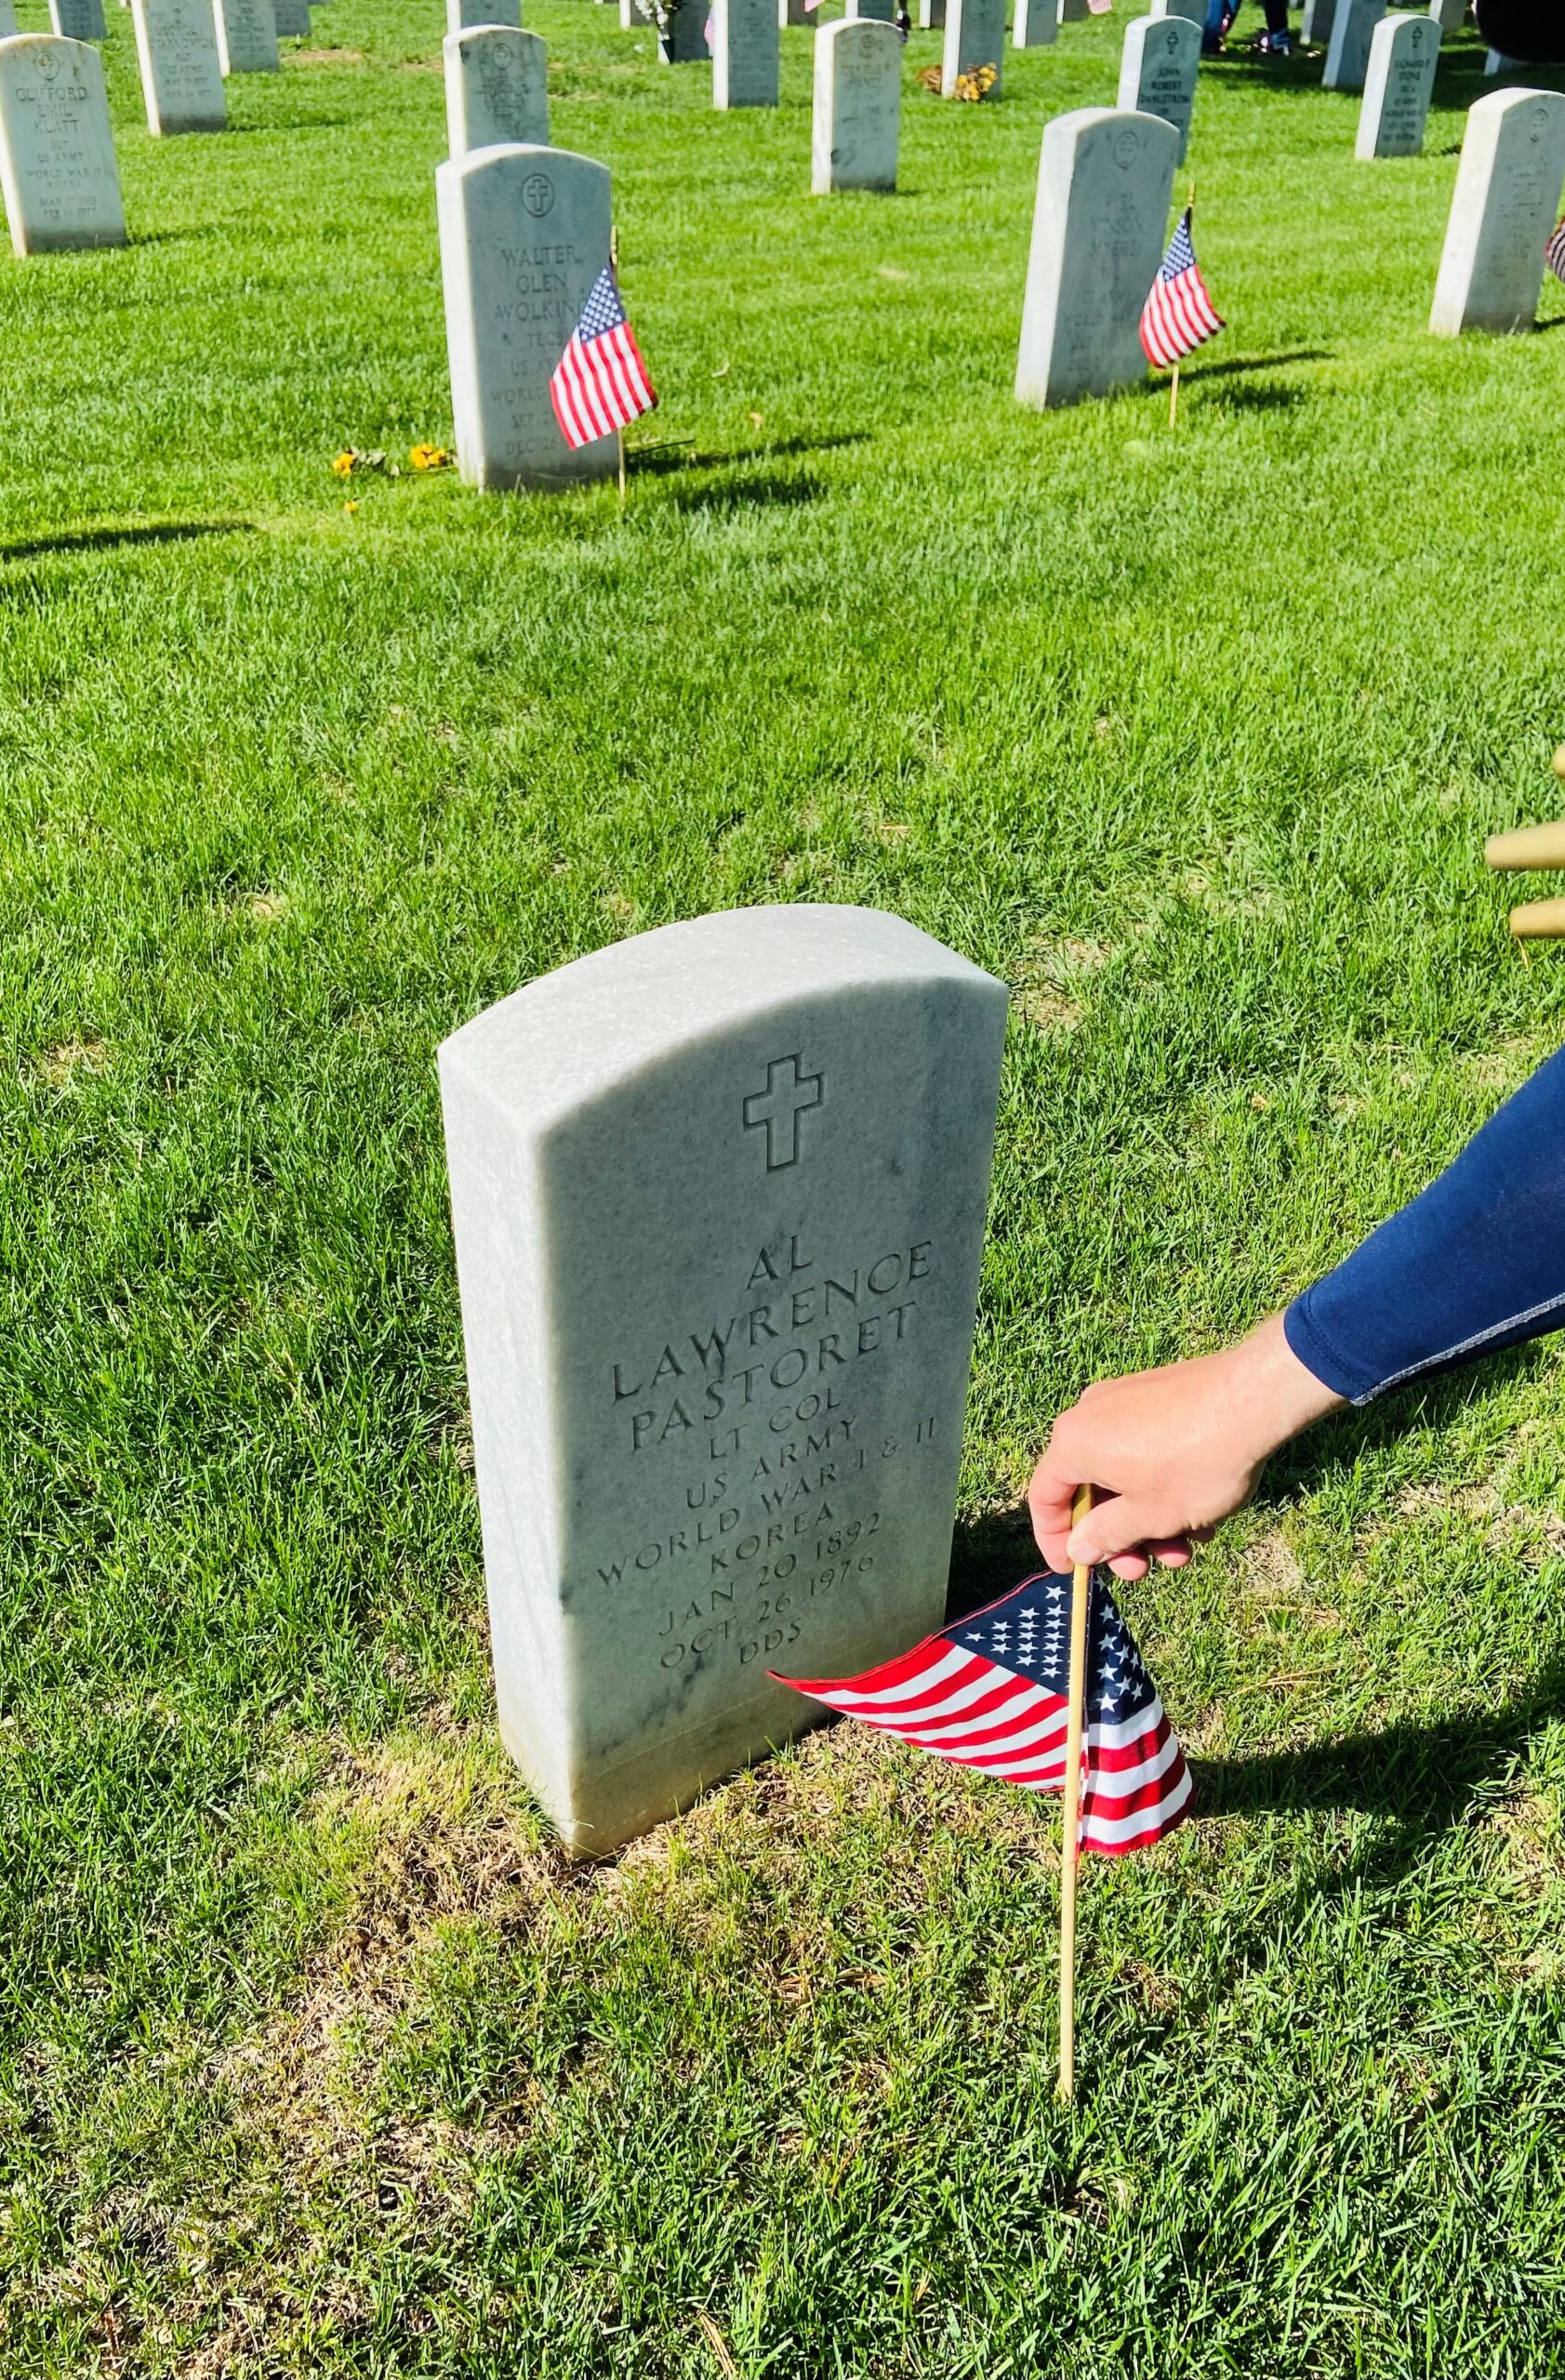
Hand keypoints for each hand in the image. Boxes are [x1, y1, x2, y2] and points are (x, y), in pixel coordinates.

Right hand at [1028, 1312, 1343, 1581]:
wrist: (1254, 1400)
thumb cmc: (1195, 1463)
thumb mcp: (1148, 1515)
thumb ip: (1105, 1535)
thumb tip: (1078, 1547)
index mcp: (1073, 1443)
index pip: (1044, 1498)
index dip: (1055, 1540)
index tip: (1074, 1569)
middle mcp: (1090, 1416)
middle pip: (1090, 1490)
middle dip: (1119, 1538)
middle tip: (1144, 1569)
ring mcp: (1124, 1401)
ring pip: (1124, 1475)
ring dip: (1149, 1520)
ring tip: (1188, 1547)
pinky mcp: (1156, 1397)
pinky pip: (1146, 1452)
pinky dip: (1163, 1488)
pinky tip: (1202, 1515)